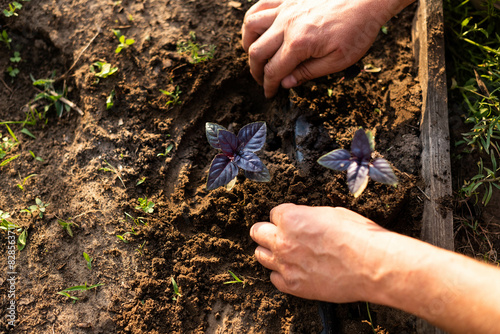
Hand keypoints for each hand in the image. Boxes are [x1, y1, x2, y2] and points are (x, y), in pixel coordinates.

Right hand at [242, 0, 412, 96]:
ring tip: (255, 56)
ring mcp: (286, 9)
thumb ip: (307, 73)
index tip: (270, 93)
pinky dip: (254, 19)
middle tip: (263, 81)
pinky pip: (261, 6)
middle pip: (257, 52)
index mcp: (299, 44)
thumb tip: (286, 84)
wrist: (368, 0)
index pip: (273, 70)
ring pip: (252, 27)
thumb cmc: (357, 31)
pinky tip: (257, 29)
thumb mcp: (337, 61)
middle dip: (256, 71)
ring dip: (249, 44)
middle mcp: (287, 25)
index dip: (269, 86)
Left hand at [250, 203, 392, 302]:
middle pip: (257, 232)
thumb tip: (304, 220)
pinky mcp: (293, 286)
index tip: (293, 220)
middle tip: (278, 234)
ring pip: (261, 255)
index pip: (274, 213)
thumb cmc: (358, 236)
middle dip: (267, 231)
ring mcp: (285, 265)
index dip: (285, 216)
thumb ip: (308, 217)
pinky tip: (294, 270)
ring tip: (284, 252)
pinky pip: (274, 278)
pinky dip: (281, 274)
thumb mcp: (331, 213)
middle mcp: (282, 241)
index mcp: (290, 219)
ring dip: (270, 251)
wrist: (372, 266)